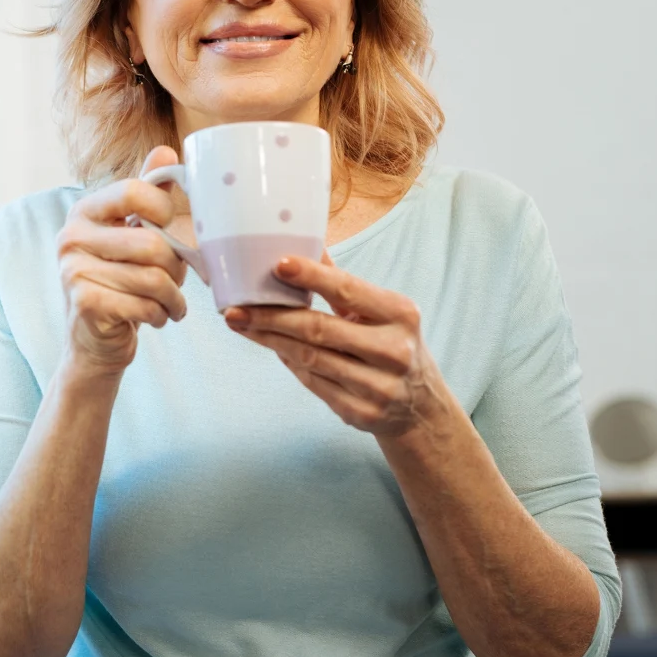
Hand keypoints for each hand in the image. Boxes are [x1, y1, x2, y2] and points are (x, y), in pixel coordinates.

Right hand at [57, 146, 188, 375]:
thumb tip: (167, 151)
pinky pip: (144, 305)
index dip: (165, 210)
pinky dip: (161, 316)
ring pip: (153, 279)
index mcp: (85, 211)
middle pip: (152, 243)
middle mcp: (71, 236)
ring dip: (174, 297)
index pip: (135, 191)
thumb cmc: (120, 280)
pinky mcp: (84, 303)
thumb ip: (147, 193)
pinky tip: (156, 317)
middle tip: (177, 279)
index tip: (169, 227)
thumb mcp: (131, 233)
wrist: (94, 339)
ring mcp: (73, 271)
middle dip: (176, 267)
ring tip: (171, 303)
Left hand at [223, 253, 448, 438]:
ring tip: (241, 324)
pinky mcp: (360, 413)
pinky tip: (269, 345)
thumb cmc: (392, 345)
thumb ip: (344, 282)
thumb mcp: (382, 312)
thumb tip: (307, 243)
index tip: (277, 264)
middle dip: (271, 317)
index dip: (311, 277)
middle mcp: (393, 350)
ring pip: (309, 358)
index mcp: (400, 314)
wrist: (422, 407)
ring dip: (269, 339)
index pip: (348, 290)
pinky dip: (287, 362)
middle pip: (319, 329)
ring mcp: (378, 386)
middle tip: (235, 308)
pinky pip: (312, 382)